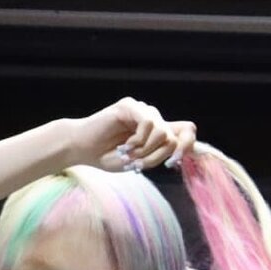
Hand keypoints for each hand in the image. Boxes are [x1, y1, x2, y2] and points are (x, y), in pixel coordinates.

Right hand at [73, 98, 196, 174]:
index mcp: (158, 131)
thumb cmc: (108, 156)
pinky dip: (138, 140)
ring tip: (128, 153)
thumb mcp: (140, 161)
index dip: (188, 145)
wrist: (82, 149)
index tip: (172, 164)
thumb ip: (160, 155)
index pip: (187, 130)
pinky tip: (124, 145)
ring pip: (163, 132)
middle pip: (174, 137)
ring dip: (146, 150)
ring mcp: (142, 110)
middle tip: (136, 163)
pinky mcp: (130, 105)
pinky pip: (148, 124)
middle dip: (157, 156)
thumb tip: (179, 150)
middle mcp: (153, 118)